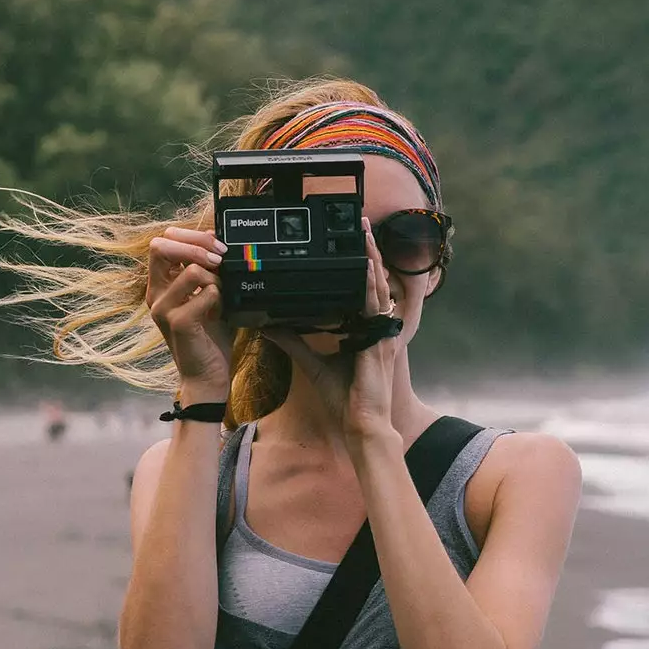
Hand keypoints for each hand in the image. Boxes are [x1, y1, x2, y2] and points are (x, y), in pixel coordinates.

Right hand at [146, 226, 231, 395]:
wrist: (208, 375)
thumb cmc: (210, 334)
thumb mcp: (209, 294)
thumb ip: (208, 268)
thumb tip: (215, 238)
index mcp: (160, 284)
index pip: (163, 240)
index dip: (191, 235)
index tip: (216, 245)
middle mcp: (155, 293)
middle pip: (161, 246)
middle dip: (196, 245)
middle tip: (220, 258)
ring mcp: (162, 308)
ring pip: (191, 270)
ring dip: (216, 278)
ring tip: (222, 295)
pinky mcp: (177, 323)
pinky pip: (205, 293)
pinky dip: (220, 298)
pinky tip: (220, 312)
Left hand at [263, 218, 399, 444]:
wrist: (361, 425)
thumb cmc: (345, 400)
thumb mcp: (313, 363)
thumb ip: (292, 341)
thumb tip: (268, 324)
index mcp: (364, 330)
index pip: (362, 290)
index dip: (360, 264)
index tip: (352, 241)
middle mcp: (376, 327)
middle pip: (373, 280)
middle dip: (368, 251)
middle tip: (361, 223)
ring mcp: (381, 333)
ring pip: (377, 286)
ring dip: (371, 257)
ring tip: (364, 232)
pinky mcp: (379, 341)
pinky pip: (376, 306)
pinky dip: (371, 284)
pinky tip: (366, 266)